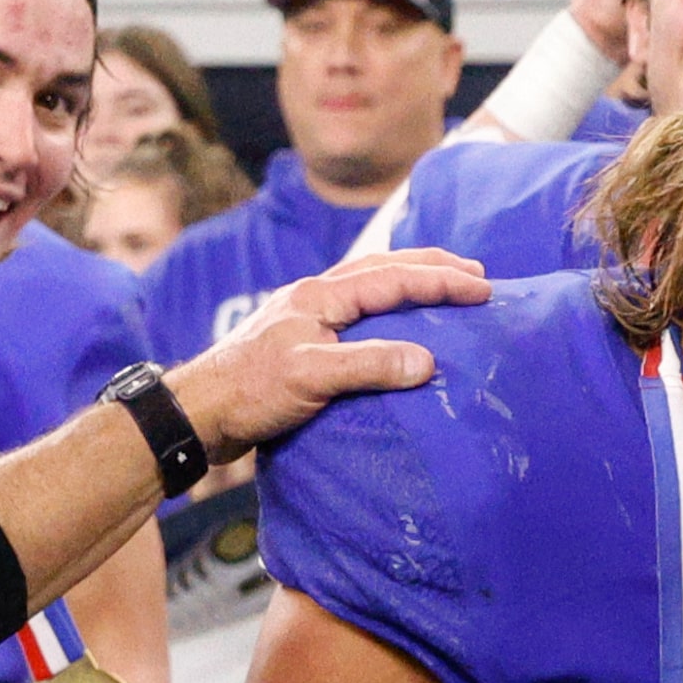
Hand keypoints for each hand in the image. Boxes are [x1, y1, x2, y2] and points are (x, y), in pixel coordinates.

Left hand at [165, 250, 488, 463]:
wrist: (199, 415)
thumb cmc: (249, 391)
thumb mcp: (311, 376)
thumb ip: (368, 365)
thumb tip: (427, 362)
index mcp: (320, 296)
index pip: (392, 278)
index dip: (440, 280)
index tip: (482, 288)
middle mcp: (316, 298)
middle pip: (384, 269)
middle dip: (431, 267)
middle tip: (474, 273)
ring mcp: (310, 320)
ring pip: (371, 287)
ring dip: (411, 284)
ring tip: (445, 290)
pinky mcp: (306, 346)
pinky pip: (361, 315)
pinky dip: (391, 311)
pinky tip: (401, 328)